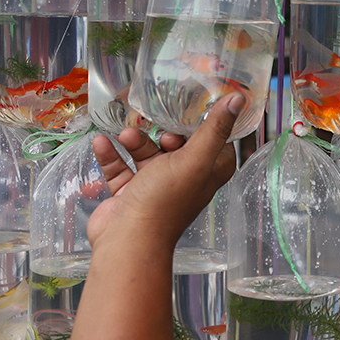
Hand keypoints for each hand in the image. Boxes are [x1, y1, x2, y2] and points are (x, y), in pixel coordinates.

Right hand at [87, 94, 242, 250]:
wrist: (128, 239)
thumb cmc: (164, 201)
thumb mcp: (194, 159)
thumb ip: (214, 129)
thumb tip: (238, 99)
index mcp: (205, 174)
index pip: (215, 144)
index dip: (208, 126)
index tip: (196, 107)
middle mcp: (182, 180)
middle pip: (177, 146)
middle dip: (165, 132)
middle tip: (159, 130)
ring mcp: (153, 187)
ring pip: (146, 154)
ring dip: (135, 142)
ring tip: (125, 136)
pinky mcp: (128, 193)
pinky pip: (120, 167)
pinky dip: (111, 155)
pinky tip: (101, 142)